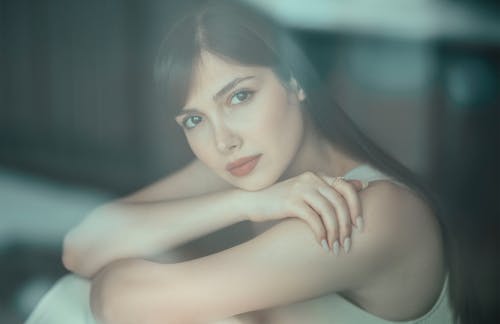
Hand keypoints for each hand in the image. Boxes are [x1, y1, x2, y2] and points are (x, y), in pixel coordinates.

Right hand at [248, 171, 364, 252]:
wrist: (253, 201)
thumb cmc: (281, 200)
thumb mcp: (307, 191)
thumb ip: (330, 190)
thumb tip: (361, 185)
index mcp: (318, 176)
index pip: (347, 187)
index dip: (357, 207)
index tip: (360, 226)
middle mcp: (311, 179)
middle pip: (340, 202)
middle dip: (346, 226)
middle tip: (348, 244)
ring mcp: (301, 189)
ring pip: (329, 212)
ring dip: (335, 233)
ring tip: (335, 248)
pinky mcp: (291, 202)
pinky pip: (313, 219)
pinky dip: (320, 234)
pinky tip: (321, 245)